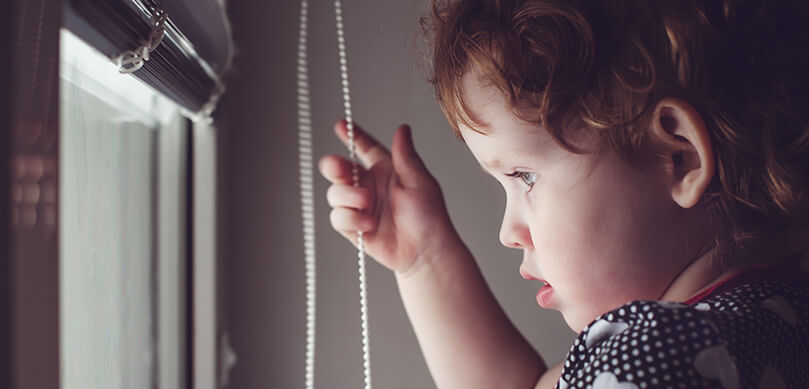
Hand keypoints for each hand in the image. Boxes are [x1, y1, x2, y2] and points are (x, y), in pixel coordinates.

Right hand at [319, 120, 457, 274]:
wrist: (425, 252)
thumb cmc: (429, 216)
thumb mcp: (419, 181)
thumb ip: (406, 155)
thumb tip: (402, 129)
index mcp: (385, 170)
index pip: (365, 148)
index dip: (353, 135)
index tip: (342, 124)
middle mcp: (369, 186)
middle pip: (339, 169)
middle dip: (334, 166)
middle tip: (340, 167)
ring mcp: (360, 207)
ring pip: (335, 194)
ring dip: (348, 197)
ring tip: (368, 204)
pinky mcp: (354, 227)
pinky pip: (338, 217)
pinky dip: (350, 219)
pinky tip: (368, 224)